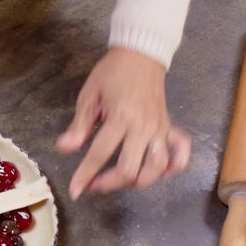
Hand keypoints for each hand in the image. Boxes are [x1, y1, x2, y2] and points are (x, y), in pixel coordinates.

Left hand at [57, 48, 190, 197]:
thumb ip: (79, 126)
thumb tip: (64, 149)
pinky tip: (159, 174)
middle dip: (110, 184)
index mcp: (120, 118)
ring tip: (121, 181)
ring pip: (156, 167)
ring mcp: (160, 129)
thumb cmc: (112, 73)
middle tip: (94, 184)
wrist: (141, 54)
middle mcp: (143, 127)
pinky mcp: (170, 127)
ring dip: (139, 181)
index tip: (75, 191)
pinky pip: (181, 152)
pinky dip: (173, 167)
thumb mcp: (89, 96)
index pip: (100, 154)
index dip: (85, 175)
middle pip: (131, 170)